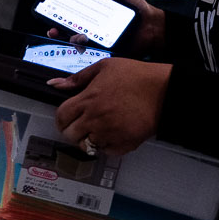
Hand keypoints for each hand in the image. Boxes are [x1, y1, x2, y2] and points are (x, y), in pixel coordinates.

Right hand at [46, 0, 164, 58]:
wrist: (154, 27)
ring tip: (69, 34)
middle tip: (54, 28)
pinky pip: (91, 53)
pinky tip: (81, 43)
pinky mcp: (106, 52)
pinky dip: (83, 50)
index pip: (74, 14)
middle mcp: (95, 28)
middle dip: (58, 29)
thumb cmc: (139, 10)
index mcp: (96, 14)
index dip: (61, 14)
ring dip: (68, 39)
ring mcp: (99, 41)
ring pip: (77, 42)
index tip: (53, 12)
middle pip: (70, 29)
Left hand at [48, 58, 170, 155]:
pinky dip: (106, 146)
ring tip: (97, 129)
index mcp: (88, 99)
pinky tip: (111, 134)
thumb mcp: (103, 67)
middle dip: (72, 130)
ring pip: (87, 146)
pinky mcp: (124, 144)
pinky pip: (106, 152)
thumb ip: (77, 78)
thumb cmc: (135, 76)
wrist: (163, 90)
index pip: (61, 117)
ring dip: (88, 139)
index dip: (61, 119)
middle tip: (80, 125)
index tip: (65, 118)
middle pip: (71, 135)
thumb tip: (55, 84)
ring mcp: (109, 133)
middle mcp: (96, 119)